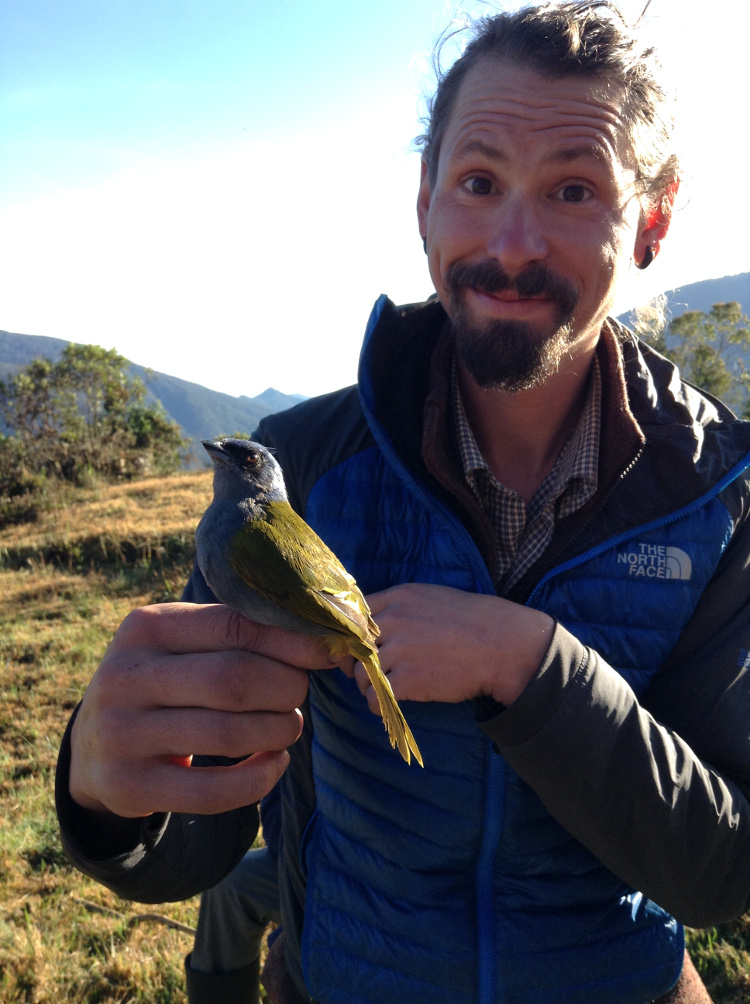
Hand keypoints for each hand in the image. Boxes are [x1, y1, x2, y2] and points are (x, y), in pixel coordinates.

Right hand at [69, 602, 337, 818]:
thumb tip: (322, 641)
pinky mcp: (129, 786)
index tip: (326, 653)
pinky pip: (211, 791)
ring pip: (228, 735)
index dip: (290, 641)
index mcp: (146, 627)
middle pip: (234, 680)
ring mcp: (121, 734)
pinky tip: (274, 764)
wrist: (93, 747)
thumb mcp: (183, 645)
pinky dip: (258, 779)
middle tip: (299, 694)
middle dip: (286, 688)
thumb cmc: (163, 683)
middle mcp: (126, 676)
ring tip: (288, 727)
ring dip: (277, 732)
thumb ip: (239, 634)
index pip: (234, 626)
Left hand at [343, 583, 553, 708]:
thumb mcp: (431, 598)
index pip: (352, 615)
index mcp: (398, 598)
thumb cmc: (471, 621)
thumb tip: (372, 624)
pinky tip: (390, 702)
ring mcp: (400, 650)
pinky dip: (377, 704)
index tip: (357, 648)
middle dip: (355, 662)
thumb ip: (399, 607)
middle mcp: (394, 621)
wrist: (501, 645)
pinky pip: (373, 697)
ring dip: (368, 685)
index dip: (351, 635)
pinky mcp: (408, 680)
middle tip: (368, 672)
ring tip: (385, 688)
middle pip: (352, 646)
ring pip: (359, 674)